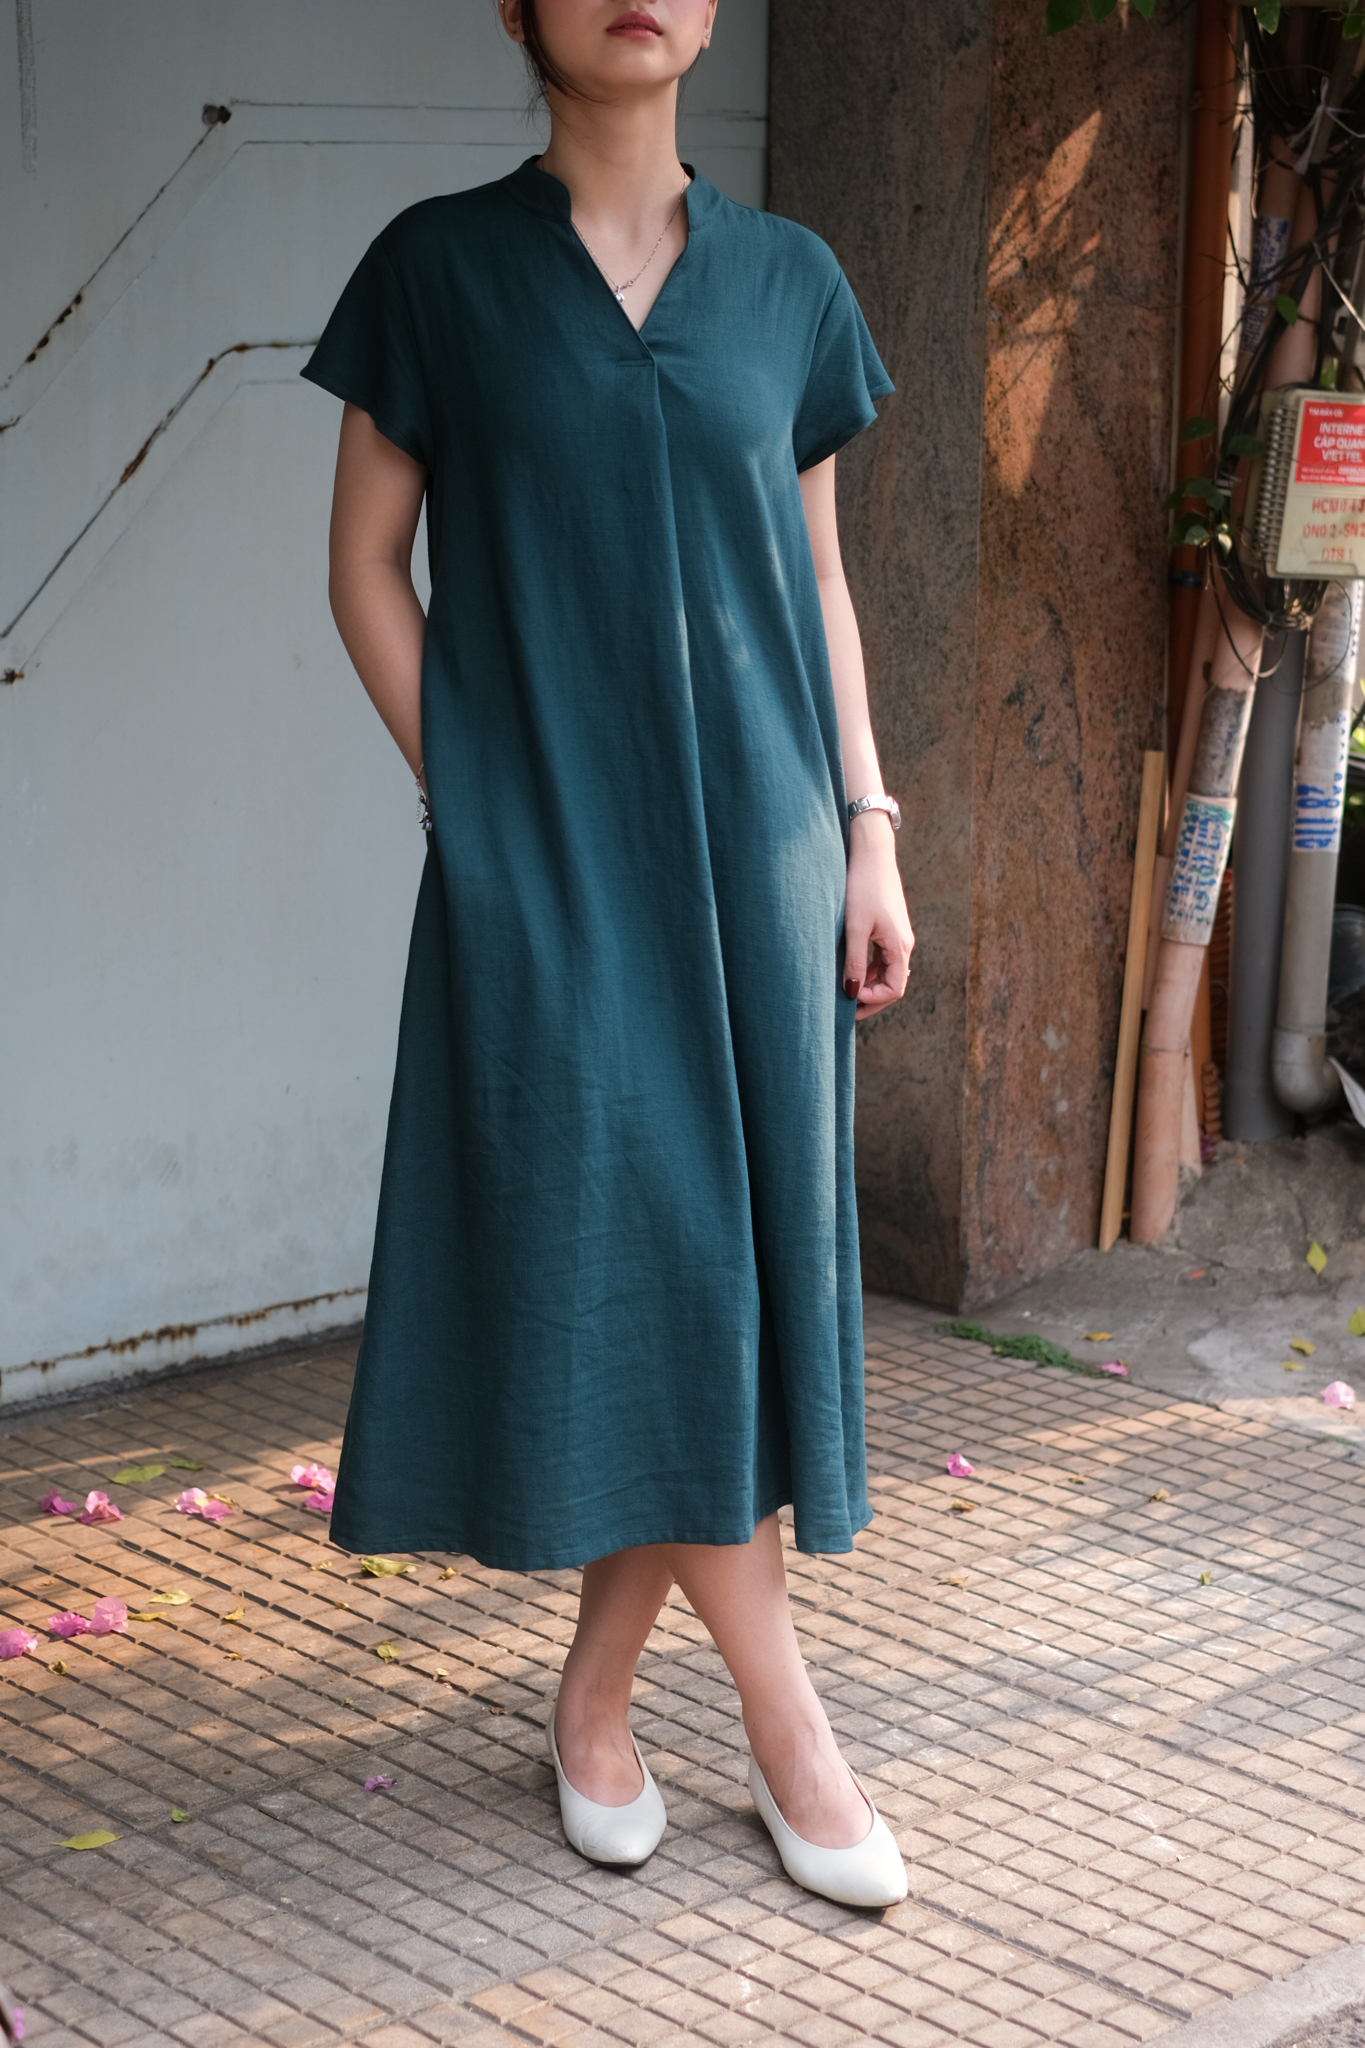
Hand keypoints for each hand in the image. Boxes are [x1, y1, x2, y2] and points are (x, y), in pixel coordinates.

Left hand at [843, 813, 913, 1019]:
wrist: (871, 853)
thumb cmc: (862, 887)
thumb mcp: (854, 928)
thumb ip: (853, 962)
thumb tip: (852, 993)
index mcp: (900, 946)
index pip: (894, 989)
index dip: (873, 1000)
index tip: (848, 1000)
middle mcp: (903, 944)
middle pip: (893, 984)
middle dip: (871, 998)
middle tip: (845, 1009)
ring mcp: (898, 936)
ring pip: (887, 971)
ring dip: (869, 984)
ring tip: (845, 991)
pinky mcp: (889, 928)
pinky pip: (883, 958)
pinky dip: (869, 969)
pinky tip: (850, 970)